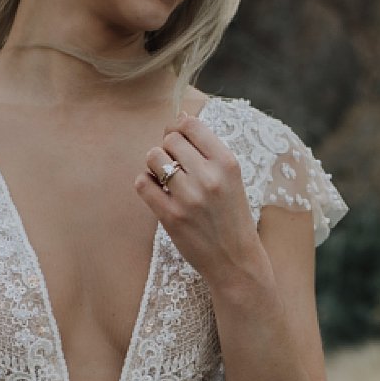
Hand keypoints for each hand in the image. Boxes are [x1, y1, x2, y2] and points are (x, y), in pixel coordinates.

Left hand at [134, 111, 263, 284]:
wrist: (236, 261)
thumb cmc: (231, 217)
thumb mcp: (232, 179)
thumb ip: (208, 151)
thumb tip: (178, 119)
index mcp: (227, 163)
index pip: (191, 124)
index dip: (178, 127)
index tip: (178, 140)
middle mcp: (209, 177)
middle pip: (170, 139)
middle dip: (168, 148)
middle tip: (174, 165)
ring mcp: (189, 197)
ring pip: (153, 157)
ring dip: (155, 165)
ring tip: (166, 179)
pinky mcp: (171, 216)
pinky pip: (142, 183)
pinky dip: (146, 183)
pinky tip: (158, 192)